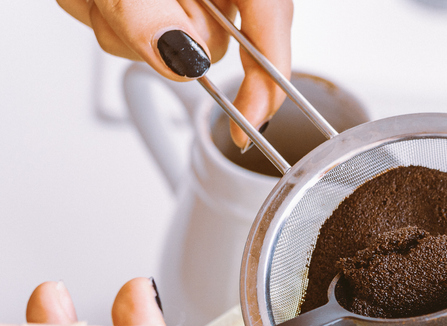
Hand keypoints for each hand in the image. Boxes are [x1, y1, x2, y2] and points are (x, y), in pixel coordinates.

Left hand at [57, 0, 292, 148]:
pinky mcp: (154, 5)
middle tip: (114, 2)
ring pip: (164, 45)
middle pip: (212, 42)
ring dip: (116, 23)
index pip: (271, 19)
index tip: (248, 120)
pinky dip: (102, 14)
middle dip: (158, 37)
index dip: (267, 79)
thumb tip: (182, 56)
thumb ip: (147, 10)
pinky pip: (131, 33)